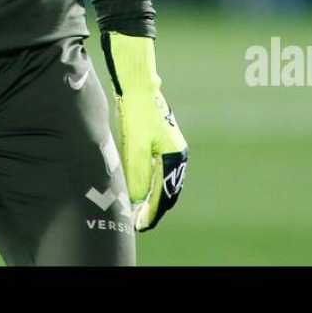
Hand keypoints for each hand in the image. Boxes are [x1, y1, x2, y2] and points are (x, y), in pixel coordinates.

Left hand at [102, 32, 187, 230]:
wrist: (138, 86)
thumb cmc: (138, 114)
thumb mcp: (136, 147)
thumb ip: (136, 175)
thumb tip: (136, 200)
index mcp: (174, 157)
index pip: (164, 194)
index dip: (152, 212)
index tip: (141, 225)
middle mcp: (176, 155)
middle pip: (166, 189)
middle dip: (153, 207)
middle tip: (138, 222)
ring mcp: (169, 148)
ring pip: (161, 180)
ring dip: (150, 196)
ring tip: (137, 209)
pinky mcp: (159, 141)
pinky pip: (156, 170)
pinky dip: (148, 183)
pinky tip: (138, 187)